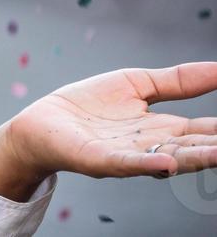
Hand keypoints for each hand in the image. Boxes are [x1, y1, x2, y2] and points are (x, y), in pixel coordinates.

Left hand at [0, 62, 216, 201]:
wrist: (45, 120)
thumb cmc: (92, 105)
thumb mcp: (138, 84)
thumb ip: (178, 80)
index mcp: (164, 130)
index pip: (205, 132)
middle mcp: (152, 147)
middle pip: (193, 149)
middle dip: (216, 148)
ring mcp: (128, 155)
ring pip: (167, 159)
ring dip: (195, 158)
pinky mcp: (100, 159)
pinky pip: (127, 163)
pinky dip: (147, 163)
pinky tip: (167, 162)